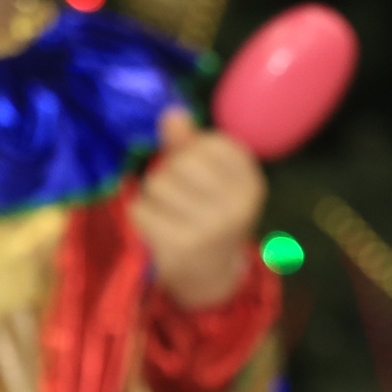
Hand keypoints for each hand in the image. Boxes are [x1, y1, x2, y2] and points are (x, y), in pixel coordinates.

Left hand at [132, 108, 265, 311]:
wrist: (211, 277)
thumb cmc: (210, 217)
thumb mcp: (212, 179)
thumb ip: (191, 145)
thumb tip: (171, 115)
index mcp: (250, 184)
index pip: (210, 143)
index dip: (194, 155)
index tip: (204, 180)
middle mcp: (236, 206)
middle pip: (180, 162)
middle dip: (171, 175)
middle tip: (183, 201)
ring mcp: (209, 228)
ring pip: (157, 184)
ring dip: (154, 197)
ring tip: (171, 216)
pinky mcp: (180, 246)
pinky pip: (140, 210)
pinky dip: (142, 218)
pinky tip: (159, 231)